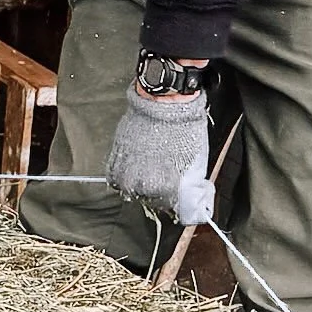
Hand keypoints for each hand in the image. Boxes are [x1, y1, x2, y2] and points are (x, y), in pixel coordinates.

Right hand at [106, 85, 210, 221]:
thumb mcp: (197, 165)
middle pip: (151, 201)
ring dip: (142, 186)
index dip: (180, 200)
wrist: (164, 104)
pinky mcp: (114, 160)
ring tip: (152, 171)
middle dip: (161, 193)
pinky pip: (116, 179)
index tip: (182, 192)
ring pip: (132, 192)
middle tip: (168, 178)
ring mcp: (124, 172)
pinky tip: (136, 167)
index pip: (171, 208)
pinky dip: (125, 176)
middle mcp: (140, 184)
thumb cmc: (183, 132)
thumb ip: (190, 189)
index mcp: (163, 187)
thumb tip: (190, 204)